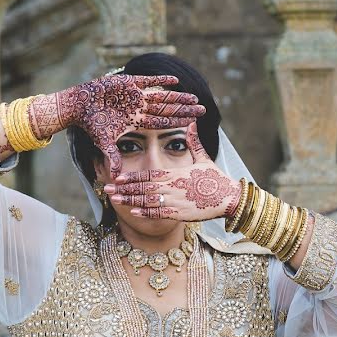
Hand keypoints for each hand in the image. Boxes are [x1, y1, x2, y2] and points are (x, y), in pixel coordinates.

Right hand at [30, 74, 205, 177]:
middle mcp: (139, 108)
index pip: (162, 122)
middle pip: (167, 109)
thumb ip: (112, 156)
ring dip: (177, 97)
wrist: (78, 106)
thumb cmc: (91, 124)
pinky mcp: (128, 82)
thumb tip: (115, 177)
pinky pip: (148, 81)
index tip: (194, 123)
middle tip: (203, 109)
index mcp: (136, 121)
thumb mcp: (104, 141)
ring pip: (162, 96)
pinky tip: (175, 81)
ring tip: (194, 97)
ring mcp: (135, 95)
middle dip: (184, 109)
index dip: (177, 122)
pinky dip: (160, 81)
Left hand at [103, 123, 240, 219]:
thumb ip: (193, 142)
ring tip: (115, 199)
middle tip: (107, 188)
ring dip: (130, 200)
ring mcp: (176, 200)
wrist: (229, 198)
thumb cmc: (216, 178)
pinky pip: (159, 213)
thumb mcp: (203, 158)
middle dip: (124, 188)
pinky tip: (133, 212)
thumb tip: (191, 122)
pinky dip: (146, 213)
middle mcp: (172, 186)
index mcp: (175, 173)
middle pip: (143, 187)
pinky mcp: (180, 213)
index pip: (149, 174)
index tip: (118, 177)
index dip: (132, 176)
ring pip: (148, 201)